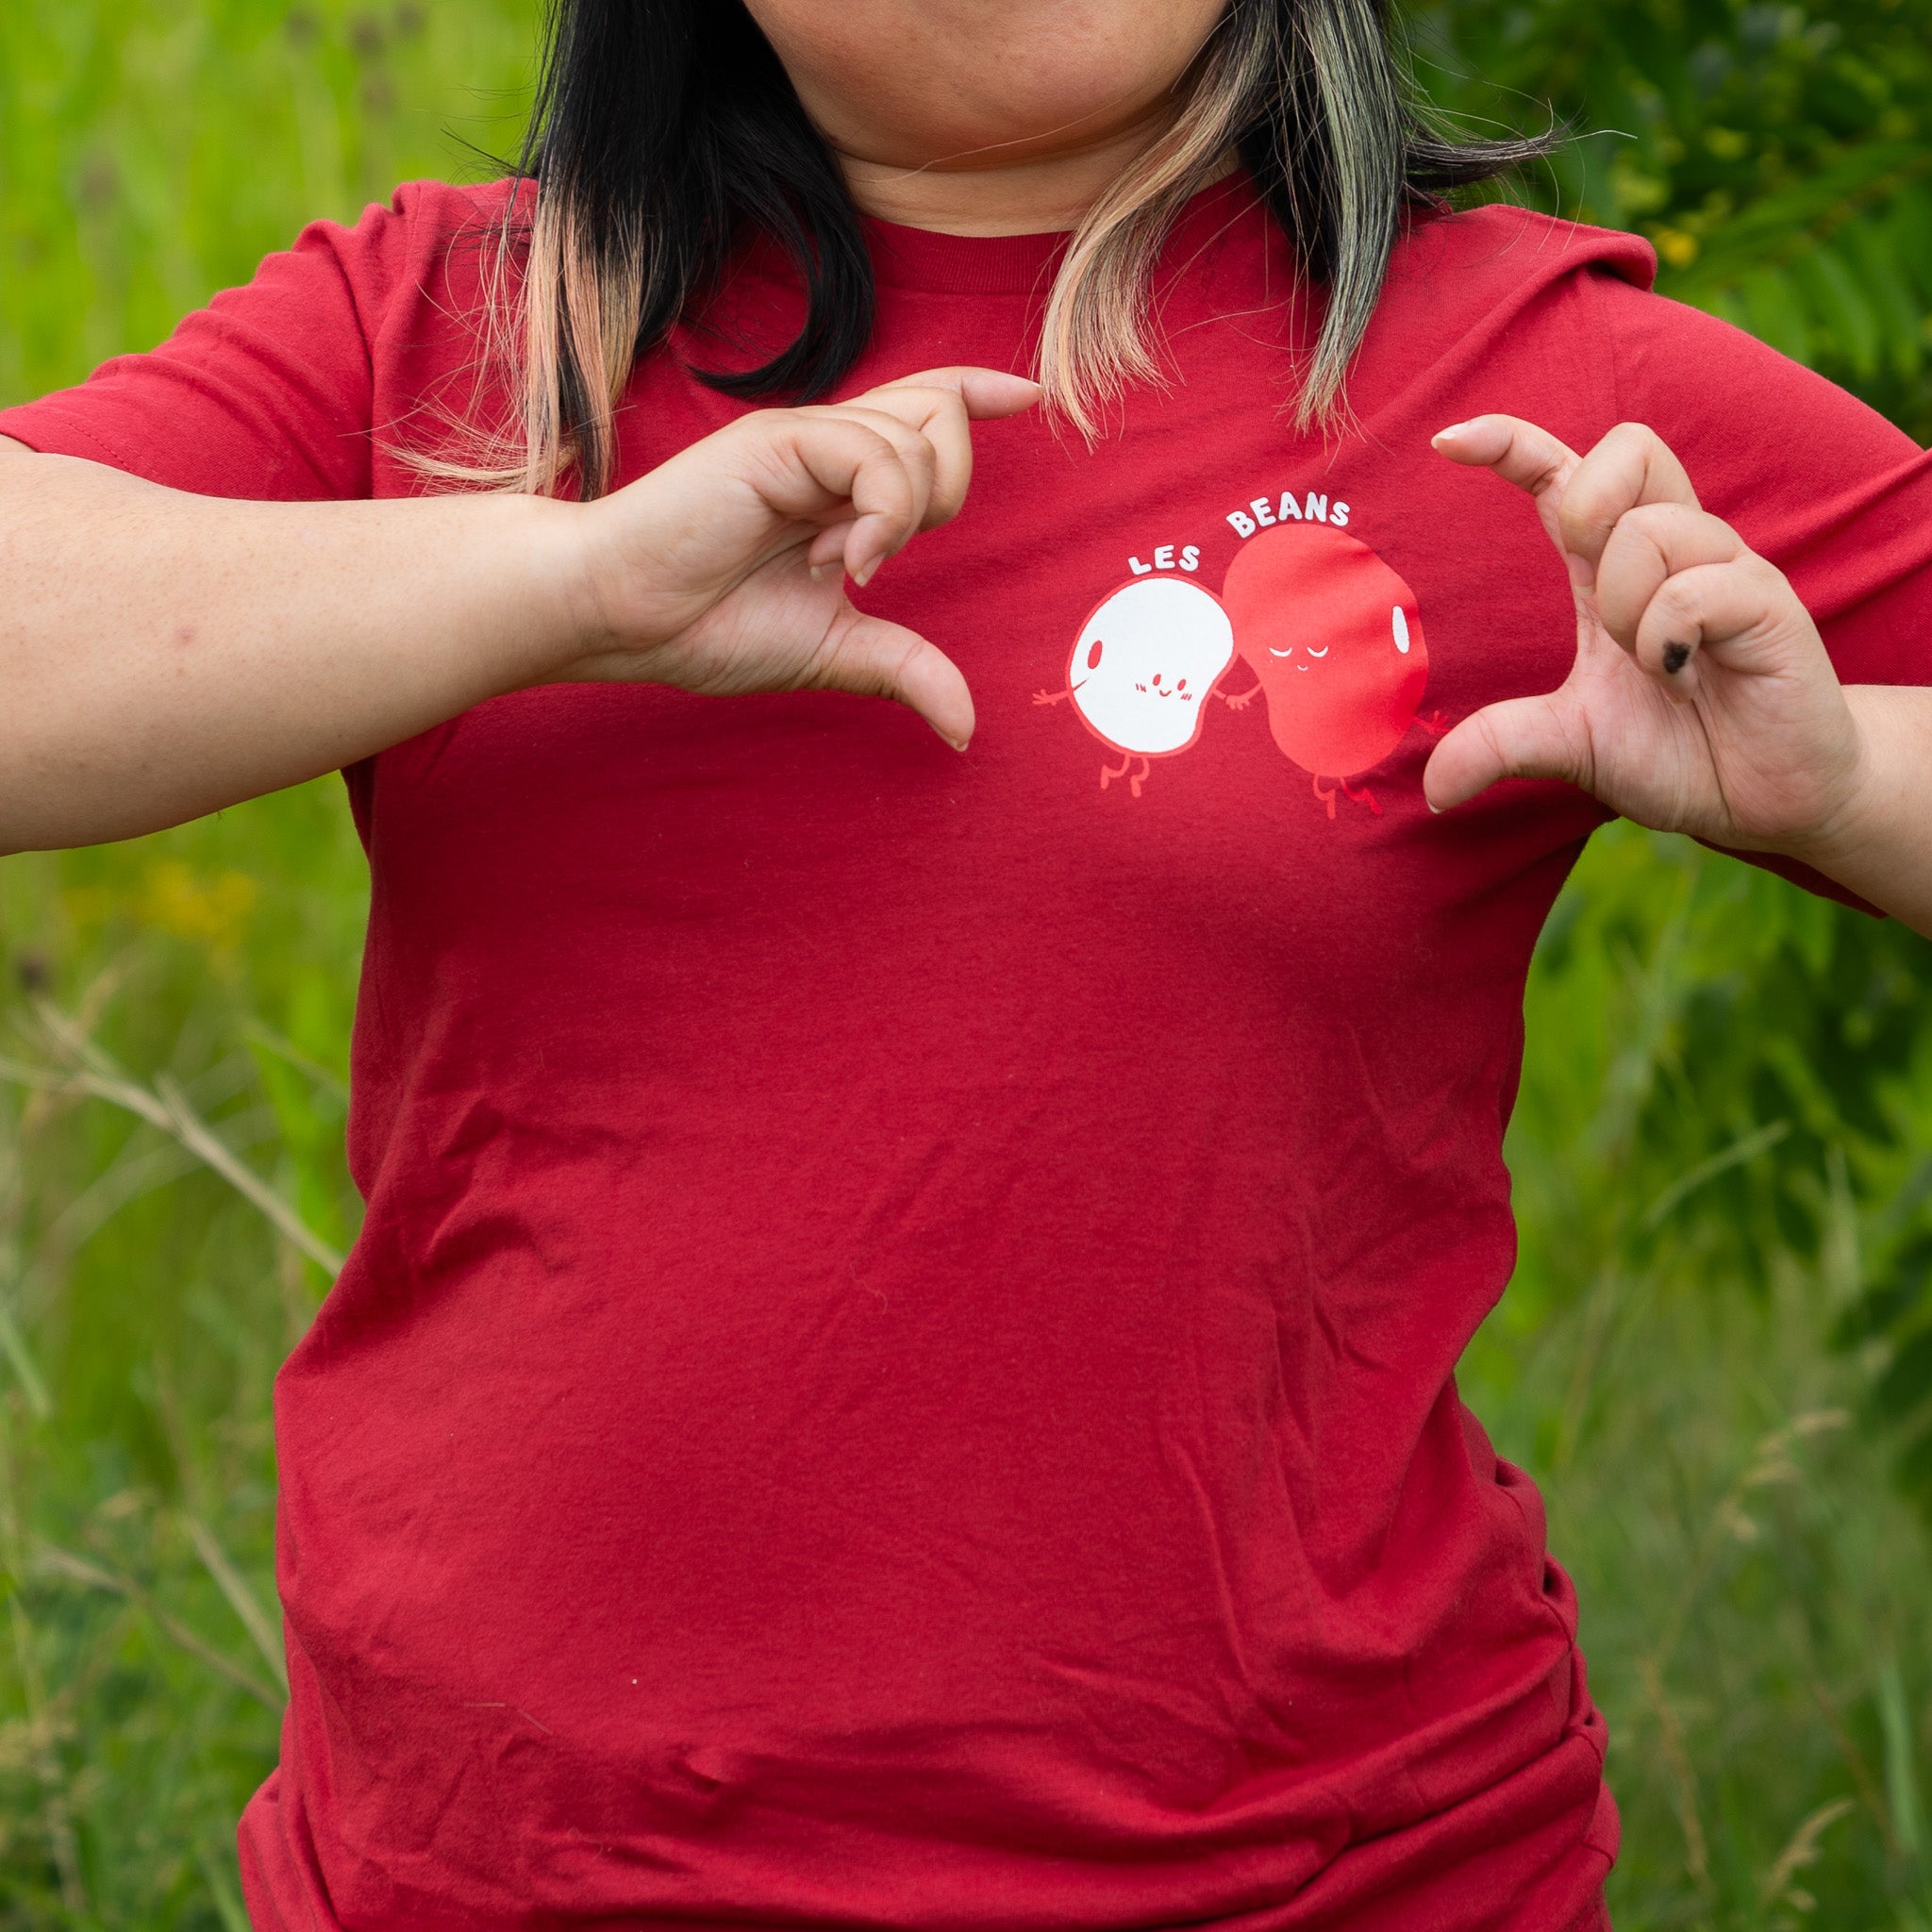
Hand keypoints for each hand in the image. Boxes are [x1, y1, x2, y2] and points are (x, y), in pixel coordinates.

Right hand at [557, 366, 1040, 749]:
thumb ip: (903, 668)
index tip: (1031, 396)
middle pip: (941, 416)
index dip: (980, 393)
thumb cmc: (704, 624)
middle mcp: (827, 447)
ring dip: (900, 520)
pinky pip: (875, 457)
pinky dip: (881, 516)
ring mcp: (803, 439)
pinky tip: (838, 562)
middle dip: (948, 489)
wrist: (619, 618)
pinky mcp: (777, 442)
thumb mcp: (831, 650)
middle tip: (877, 560)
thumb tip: (965, 726)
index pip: (927, 407)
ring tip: (833, 567)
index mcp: (840, 481)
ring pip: (917, 440)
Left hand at [1423, 417, 1864, 854]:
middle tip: (1588, 579)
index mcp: (1614, 570)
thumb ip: (1501, 745)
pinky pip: (1697, 586)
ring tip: (1650, 664)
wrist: (1768, 796)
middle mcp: (1674, 552)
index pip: (1564, 474)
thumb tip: (1434, 788)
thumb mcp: (1571, 745)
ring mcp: (1727, 571)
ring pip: (1652, 527)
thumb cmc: (1679, 750)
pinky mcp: (1769, 605)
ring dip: (1626, 603)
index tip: (1446, 442)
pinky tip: (1681, 672)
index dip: (1510, 445)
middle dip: (1586, 501)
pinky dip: (1668, 632)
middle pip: (1631, 448)